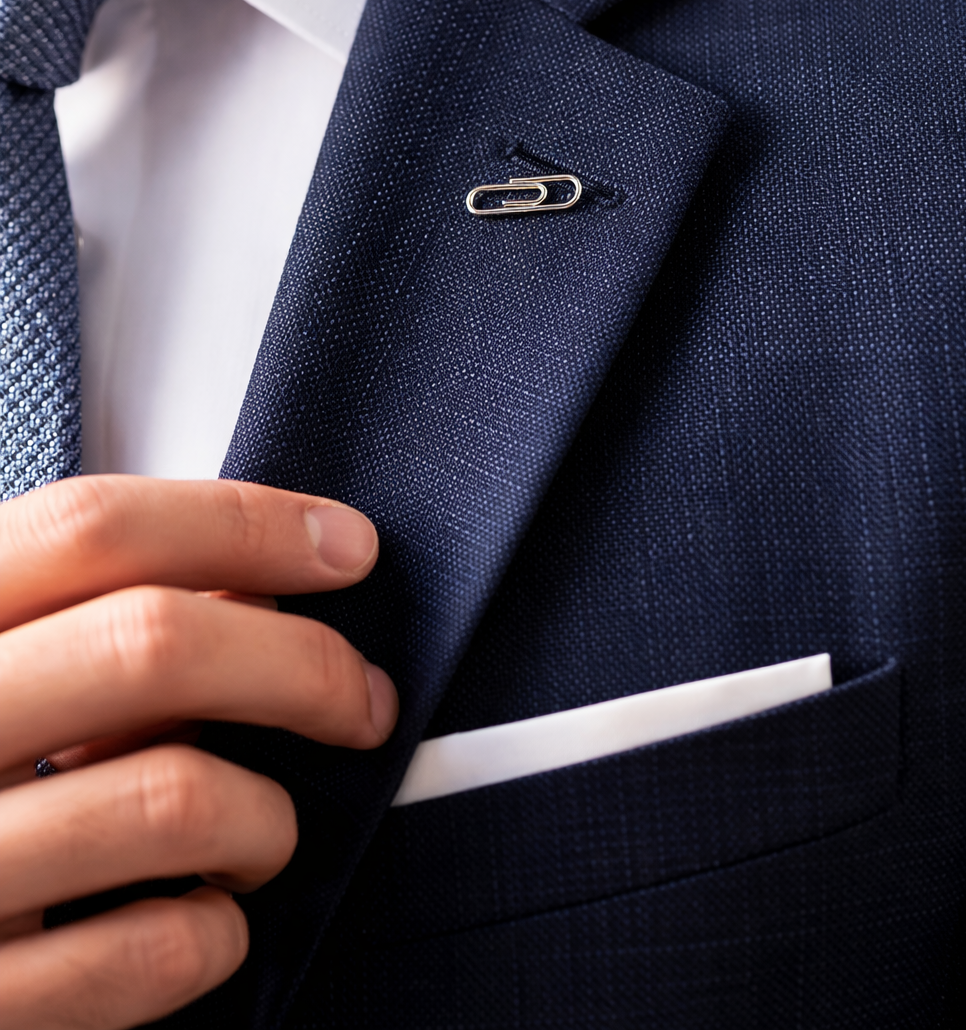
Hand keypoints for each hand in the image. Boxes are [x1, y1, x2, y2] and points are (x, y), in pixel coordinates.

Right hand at [0, 476, 396, 1029]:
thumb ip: (90, 621)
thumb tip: (263, 590)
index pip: (93, 528)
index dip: (244, 524)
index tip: (346, 548)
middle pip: (152, 643)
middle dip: (301, 664)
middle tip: (362, 701)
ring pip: (175, 797)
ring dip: (267, 817)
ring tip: (269, 833)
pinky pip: (147, 954)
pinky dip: (215, 934)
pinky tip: (207, 921)